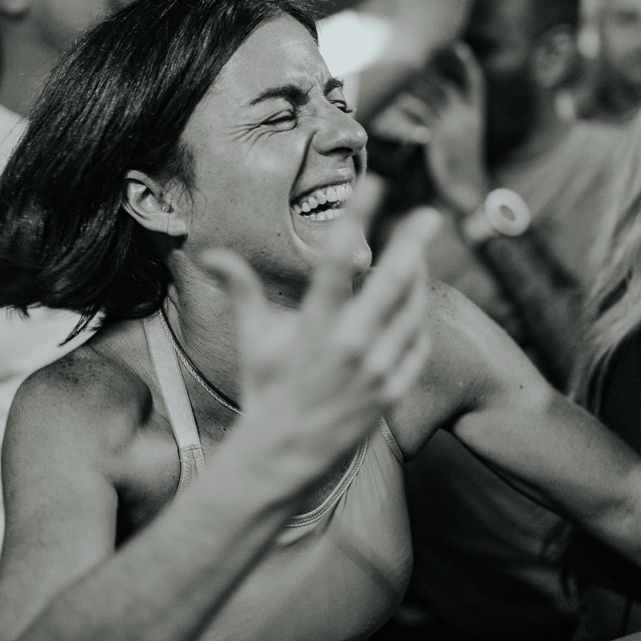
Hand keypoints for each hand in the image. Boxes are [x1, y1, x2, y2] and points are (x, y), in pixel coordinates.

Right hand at [202, 191, 439, 493]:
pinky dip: (419, 321)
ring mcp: (378, 372)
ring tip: (419, 254)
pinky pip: (418, 347)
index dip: (358, 219)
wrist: (284, 455)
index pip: (338, 262)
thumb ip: (241, 289)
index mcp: (316, 328)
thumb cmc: (266, 389)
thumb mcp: (254, 338)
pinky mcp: (393, 392)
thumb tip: (211, 254)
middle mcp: (352, 347)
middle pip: (393, 283)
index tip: (375, 186)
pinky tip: (415, 302)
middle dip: (413, 243)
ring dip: (418, 279)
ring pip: (413, 312)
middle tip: (430, 215)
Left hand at [388, 44, 488, 215]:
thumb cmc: (463, 166)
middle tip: (412, 67)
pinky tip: (396, 106)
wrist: (466, 188)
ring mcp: (453, 124)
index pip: (475, 82)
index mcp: (476, 115)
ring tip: (400, 86)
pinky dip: (407, 107)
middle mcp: (466, 115)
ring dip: (413, 88)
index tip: (458, 47)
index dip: (467, 64)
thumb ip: (457, 121)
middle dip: (428, 74)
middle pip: (445, 84)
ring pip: (430, 94)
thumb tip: (438, 109)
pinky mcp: (438, 135)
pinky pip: (419, 112)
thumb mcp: (467, 139)